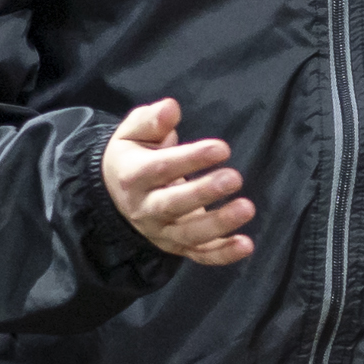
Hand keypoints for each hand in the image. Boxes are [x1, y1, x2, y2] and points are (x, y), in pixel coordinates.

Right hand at [101, 99, 253, 265]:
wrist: (116, 193)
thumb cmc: (133, 155)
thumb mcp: (133, 132)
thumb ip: (151, 120)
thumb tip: (171, 107)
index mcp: (132, 176)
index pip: (160, 168)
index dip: (190, 159)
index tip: (222, 148)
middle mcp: (144, 209)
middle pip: (173, 205)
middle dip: (204, 193)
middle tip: (235, 178)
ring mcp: (161, 232)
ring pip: (189, 234)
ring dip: (219, 224)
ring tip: (247, 208)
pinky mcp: (176, 246)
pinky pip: (200, 255)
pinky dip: (223, 254)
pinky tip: (246, 245)